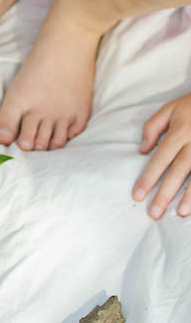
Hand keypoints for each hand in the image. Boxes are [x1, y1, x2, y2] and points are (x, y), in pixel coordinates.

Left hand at [132, 94, 190, 217]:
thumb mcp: (170, 109)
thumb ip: (152, 127)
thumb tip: (142, 150)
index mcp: (180, 131)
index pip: (160, 159)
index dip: (148, 178)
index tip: (137, 195)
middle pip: (178, 171)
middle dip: (165, 193)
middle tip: (153, 213)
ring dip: (190, 196)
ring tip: (180, 213)